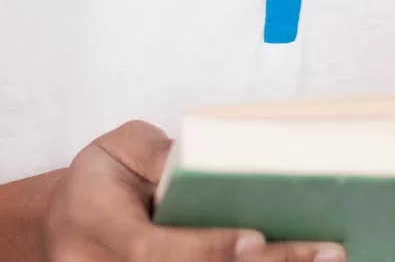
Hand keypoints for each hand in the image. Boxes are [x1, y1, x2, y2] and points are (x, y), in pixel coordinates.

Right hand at [43, 121, 344, 261]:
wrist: (67, 221)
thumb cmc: (103, 177)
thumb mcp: (120, 145)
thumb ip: (160, 155)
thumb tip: (216, 162)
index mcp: (94, 222)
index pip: (153, 249)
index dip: (206, 248)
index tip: (256, 241)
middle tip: (323, 254)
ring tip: (327, 260)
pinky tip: (297, 261)